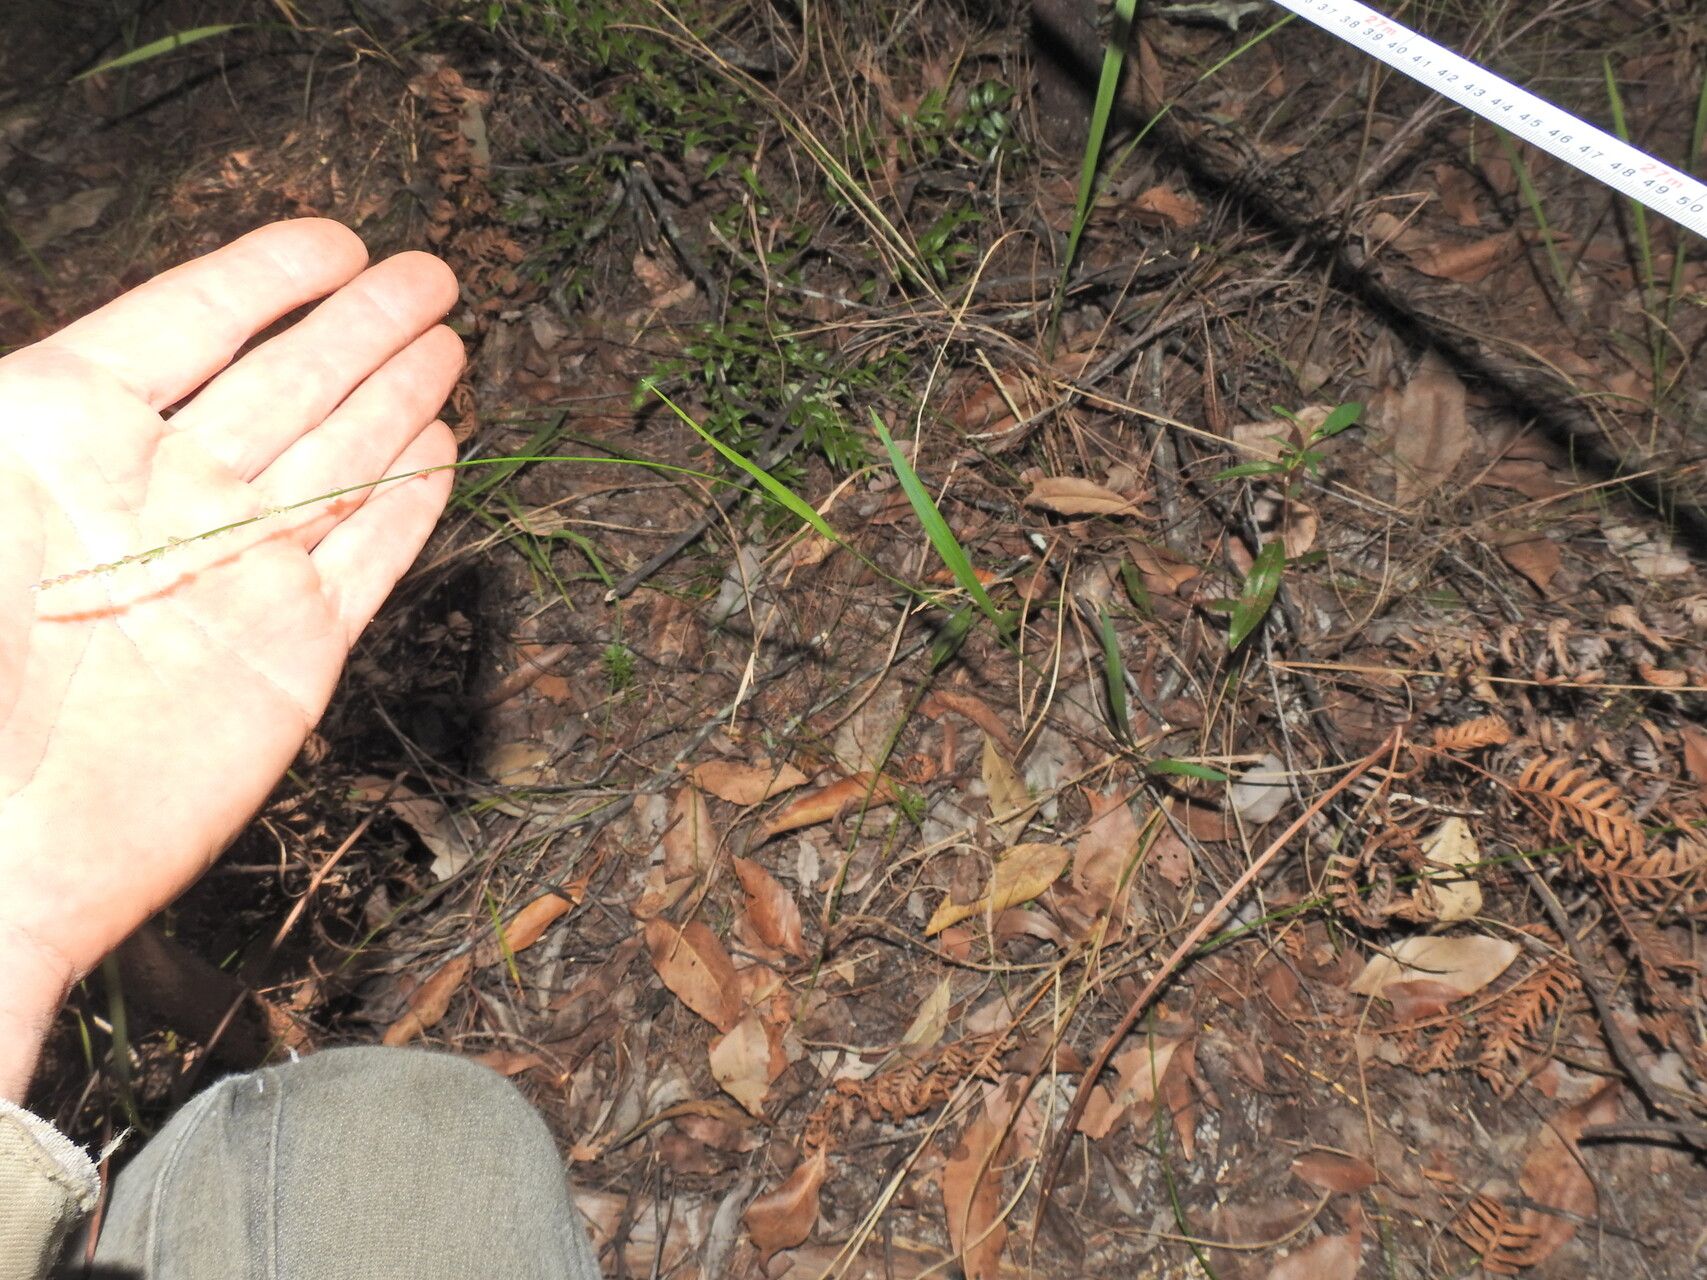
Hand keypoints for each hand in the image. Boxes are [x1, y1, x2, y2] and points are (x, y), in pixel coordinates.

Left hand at [0, 220, 462, 1098]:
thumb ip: (15, 430)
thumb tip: (54, 369)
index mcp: (63, 441)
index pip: (186, 325)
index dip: (265, 278)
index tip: (332, 237)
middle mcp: (161, 498)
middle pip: (287, 382)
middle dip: (360, 323)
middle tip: (428, 275)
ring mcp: (233, 573)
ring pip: (337, 458)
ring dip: (395, 395)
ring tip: (446, 341)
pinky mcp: (294, 652)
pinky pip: (366, 557)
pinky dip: (407, 503)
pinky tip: (439, 450)